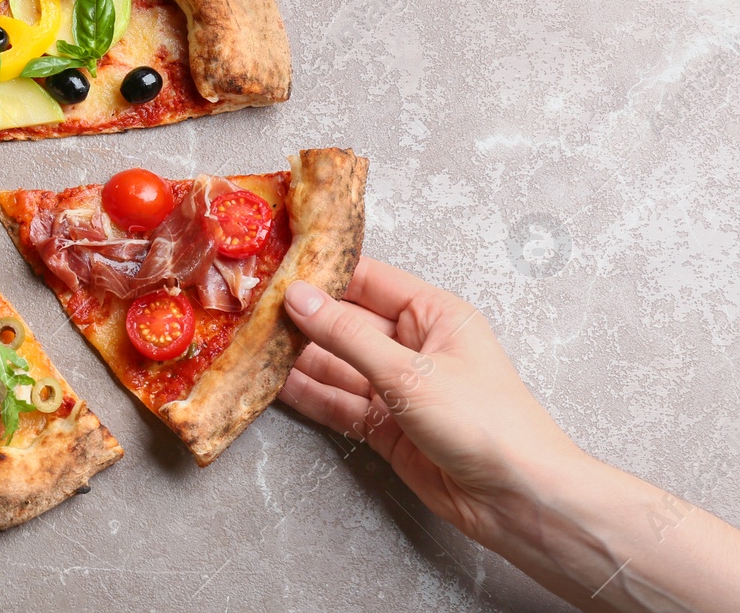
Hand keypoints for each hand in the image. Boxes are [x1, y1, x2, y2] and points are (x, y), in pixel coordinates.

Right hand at [277, 256, 578, 544]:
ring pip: (336, 364)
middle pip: (345, 323)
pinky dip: (307, 394)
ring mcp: (398, 387)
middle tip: (249, 311)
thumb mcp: (410, 372)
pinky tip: (272, 384)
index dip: (322, 273)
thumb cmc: (486, 423)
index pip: (367, 280)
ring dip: (296, 358)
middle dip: (300, 319)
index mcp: (433, 315)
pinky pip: (338, 402)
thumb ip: (347, 335)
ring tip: (249, 344)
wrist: (518, 501)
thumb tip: (299, 298)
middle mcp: (413, 346)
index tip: (275, 266)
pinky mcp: (386, 426)